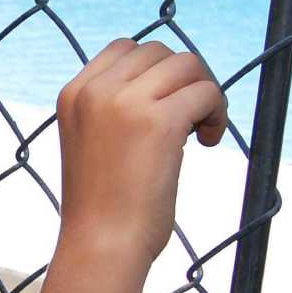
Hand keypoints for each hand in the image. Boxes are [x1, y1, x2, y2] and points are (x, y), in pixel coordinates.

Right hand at [55, 39, 226, 266]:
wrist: (101, 244)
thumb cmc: (102, 204)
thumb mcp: (91, 141)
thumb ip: (112, 107)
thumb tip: (164, 79)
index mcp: (73, 94)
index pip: (125, 49)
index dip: (156, 71)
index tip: (165, 105)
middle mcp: (94, 90)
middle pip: (160, 51)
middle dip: (184, 79)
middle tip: (190, 119)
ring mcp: (124, 102)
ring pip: (188, 66)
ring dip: (206, 93)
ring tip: (202, 132)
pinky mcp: (159, 121)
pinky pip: (206, 93)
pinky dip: (218, 114)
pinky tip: (208, 143)